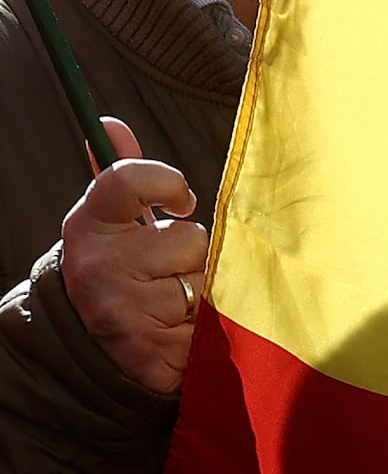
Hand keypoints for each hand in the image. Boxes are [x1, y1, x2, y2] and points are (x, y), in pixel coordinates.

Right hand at [59, 118, 208, 395]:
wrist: (99, 350)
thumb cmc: (121, 274)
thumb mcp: (115, 225)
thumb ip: (125, 178)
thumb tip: (111, 123)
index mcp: (88, 227)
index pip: (127, 179)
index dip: (167, 183)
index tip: (184, 200)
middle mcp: (97, 265)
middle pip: (189, 237)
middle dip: (193, 256)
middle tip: (166, 273)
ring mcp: (120, 308)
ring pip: (206, 280)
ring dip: (204, 292)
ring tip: (173, 304)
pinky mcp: (148, 349)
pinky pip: (213, 322)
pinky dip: (209, 328)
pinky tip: (183, 333)